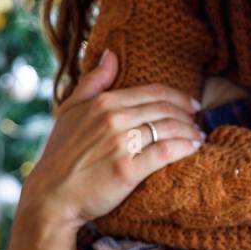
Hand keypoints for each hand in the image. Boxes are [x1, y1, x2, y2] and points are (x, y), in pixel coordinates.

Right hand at [18, 49, 205, 230]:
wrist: (52, 195)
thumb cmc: (60, 154)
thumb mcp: (70, 111)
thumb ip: (92, 82)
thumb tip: (110, 54)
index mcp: (103, 103)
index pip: (152, 92)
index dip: (178, 96)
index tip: (192, 104)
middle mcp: (113, 120)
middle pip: (164, 109)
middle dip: (188, 114)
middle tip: (198, 121)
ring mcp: (121, 145)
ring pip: (168, 128)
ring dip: (190, 131)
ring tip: (199, 137)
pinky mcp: (128, 170)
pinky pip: (165, 152)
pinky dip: (185, 148)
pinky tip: (194, 148)